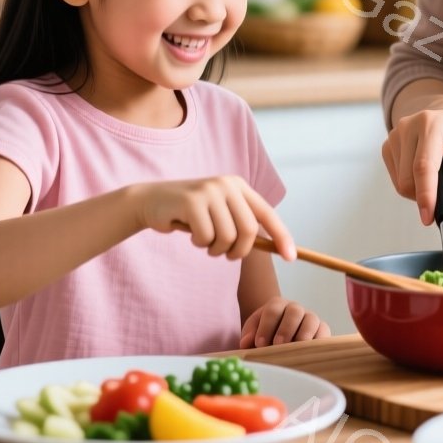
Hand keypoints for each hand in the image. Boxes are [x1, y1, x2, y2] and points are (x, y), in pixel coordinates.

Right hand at [125, 176, 295, 260]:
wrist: (151, 201)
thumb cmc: (189, 214)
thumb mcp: (220, 213)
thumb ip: (242, 224)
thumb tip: (273, 246)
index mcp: (239, 186)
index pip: (268, 215)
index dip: (282, 237)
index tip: (291, 258)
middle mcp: (228, 184)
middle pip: (249, 231)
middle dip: (239, 251)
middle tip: (225, 254)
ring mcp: (210, 191)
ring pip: (227, 237)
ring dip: (215, 249)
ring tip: (203, 240)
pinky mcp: (192, 201)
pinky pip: (206, 237)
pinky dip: (198, 242)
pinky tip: (189, 231)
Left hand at [239, 297, 332, 347]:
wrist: (280, 339)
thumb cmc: (265, 336)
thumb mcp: (254, 333)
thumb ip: (249, 336)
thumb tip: (246, 343)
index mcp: (277, 305)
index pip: (273, 309)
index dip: (266, 326)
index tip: (259, 344)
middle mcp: (295, 309)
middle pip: (294, 311)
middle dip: (285, 328)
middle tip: (277, 344)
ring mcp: (310, 318)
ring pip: (311, 320)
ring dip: (303, 334)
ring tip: (295, 349)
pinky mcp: (322, 330)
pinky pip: (324, 332)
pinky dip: (319, 341)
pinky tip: (310, 353)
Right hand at [381, 96, 442, 224]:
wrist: (440, 114)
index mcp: (430, 124)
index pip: (423, 166)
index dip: (426, 194)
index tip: (429, 216)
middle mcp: (407, 128)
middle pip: (408, 180)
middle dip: (425, 196)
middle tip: (442, 195)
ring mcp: (393, 137)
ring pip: (401, 183)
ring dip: (418, 191)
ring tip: (434, 177)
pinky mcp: (386, 147)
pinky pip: (396, 180)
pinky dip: (410, 184)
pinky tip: (421, 173)